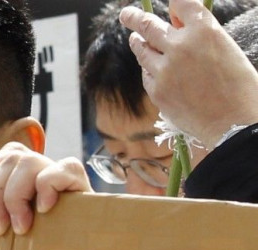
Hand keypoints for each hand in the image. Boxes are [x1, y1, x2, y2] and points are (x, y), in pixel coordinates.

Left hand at [0, 142, 91, 235]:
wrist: (78, 243)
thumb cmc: (39, 230)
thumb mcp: (9, 212)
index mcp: (21, 168)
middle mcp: (39, 164)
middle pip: (10, 158)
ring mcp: (59, 169)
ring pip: (28, 162)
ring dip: (17, 196)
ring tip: (21, 226)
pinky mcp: (78, 179)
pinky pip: (60, 169)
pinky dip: (47, 188)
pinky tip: (44, 210)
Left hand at [120, 0, 257, 148]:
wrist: (233, 123)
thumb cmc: (239, 86)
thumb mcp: (226, 49)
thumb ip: (201, 35)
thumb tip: (177, 27)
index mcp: (204, 29)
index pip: (180, 3)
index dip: (174, 5)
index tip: (170, 8)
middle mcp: (180, 45)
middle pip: (149, 24)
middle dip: (134, 18)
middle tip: (126, 15)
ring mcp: (165, 69)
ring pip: (142, 49)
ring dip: (138, 42)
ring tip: (135, 38)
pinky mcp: (157, 90)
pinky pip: (147, 74)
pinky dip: (149, 70)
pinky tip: (153, 70)